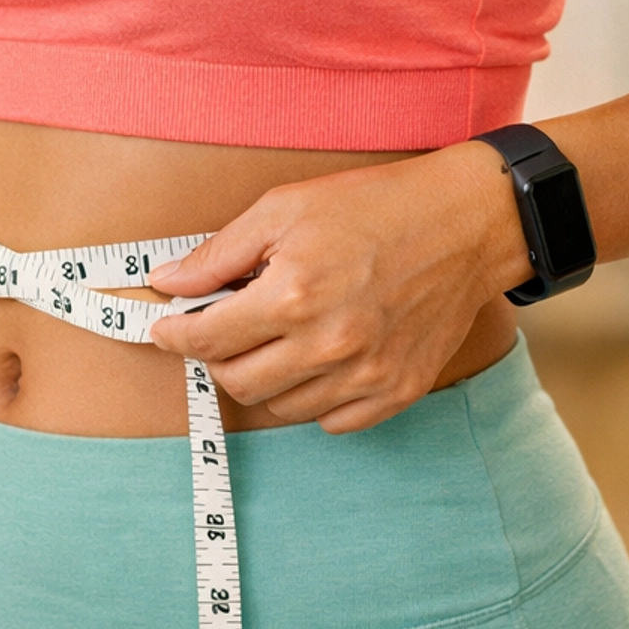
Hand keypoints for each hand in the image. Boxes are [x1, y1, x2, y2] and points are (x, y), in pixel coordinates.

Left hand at [147, 143, 528, 432]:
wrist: (464, 224)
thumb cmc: (374, 206)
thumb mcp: (285, 208)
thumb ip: (220, 253)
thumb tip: (166, 282)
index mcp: (294, 294)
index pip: (206, 339)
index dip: (174, 335)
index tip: (164, 328)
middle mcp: (328, 344)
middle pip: (237, 382)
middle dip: (216, 357)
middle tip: (222, 329)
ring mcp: (366, 375)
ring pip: (280, 407)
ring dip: (263, 377)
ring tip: (275, 337)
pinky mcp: (398, 391)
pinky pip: (331, 421)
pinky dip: (312, 398)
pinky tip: (317, 359)